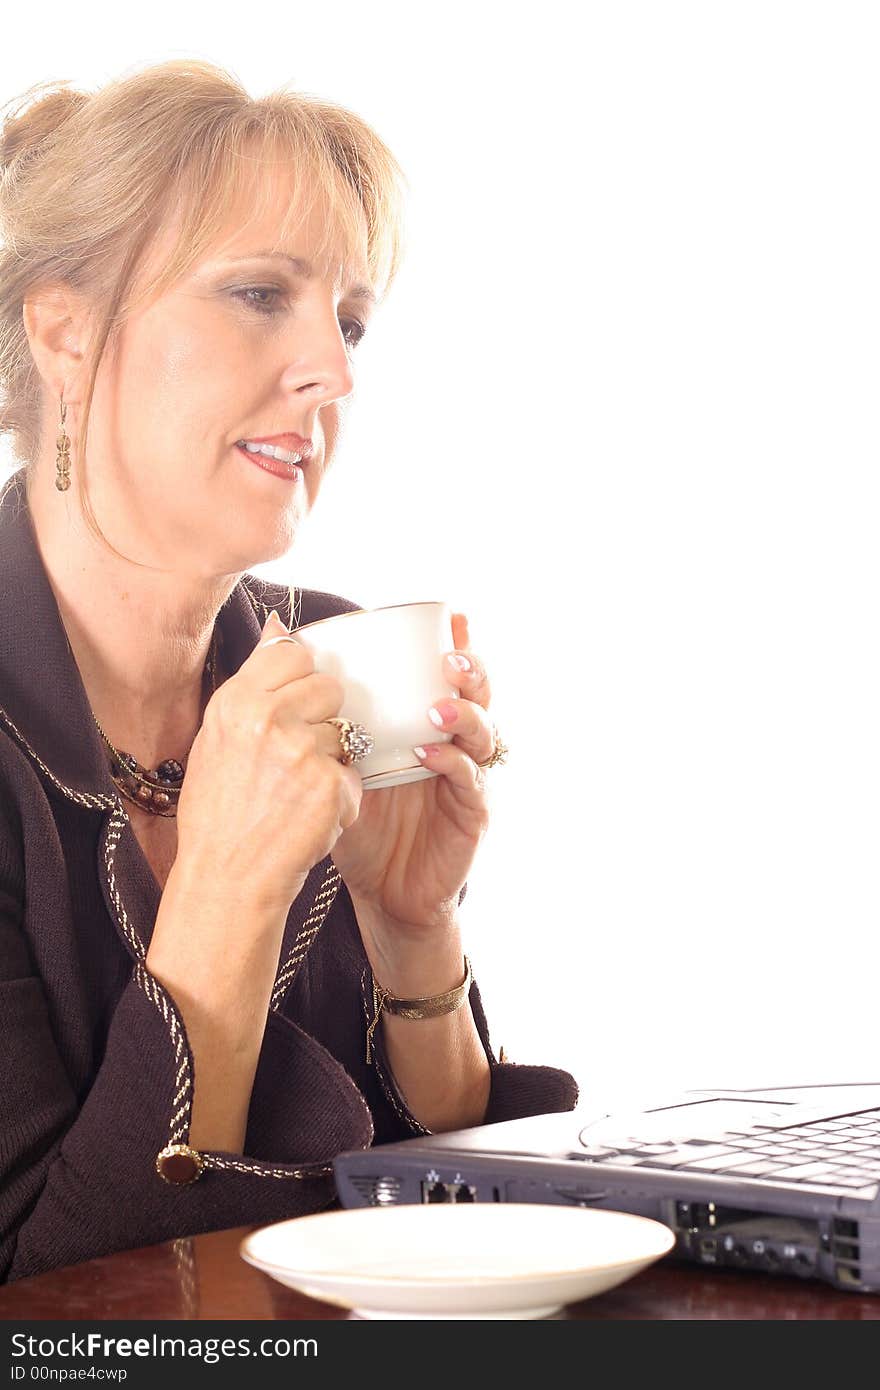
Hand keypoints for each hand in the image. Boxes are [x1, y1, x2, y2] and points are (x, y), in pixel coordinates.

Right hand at [174, 611, 362, 912]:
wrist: (226, 879)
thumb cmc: (219, 812)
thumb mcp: (218, 738)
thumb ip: (253, 682)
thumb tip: (280, 624)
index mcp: (235, 701)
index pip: (293, 655)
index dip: (301, 681)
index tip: (292, 709)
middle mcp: (267, 719)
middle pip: (329, 687)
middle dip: (323, 719)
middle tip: (295, 759)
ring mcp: (302, 752)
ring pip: (346, 733)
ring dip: (332, 762)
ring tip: (296, 795)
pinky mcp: (331, 785)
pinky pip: (354, 776)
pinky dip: (340, 799)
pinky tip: (308, 818)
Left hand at [330, 613, 495, 932]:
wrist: (379, 889)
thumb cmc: (359, 819)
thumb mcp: (333, 756)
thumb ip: (309, 697)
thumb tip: (274, 630)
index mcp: (425, 724)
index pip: (450, 676)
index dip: (459, 645)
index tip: (453, 618)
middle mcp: (454, 743)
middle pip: (479, 695)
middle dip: (471, 671)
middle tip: (448, 658)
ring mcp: (467, 778)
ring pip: (484, 734)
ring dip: (464, 715)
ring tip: (436, 708)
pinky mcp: (472, 814)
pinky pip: (471, 782)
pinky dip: (452, 764)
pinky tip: (428, 755)